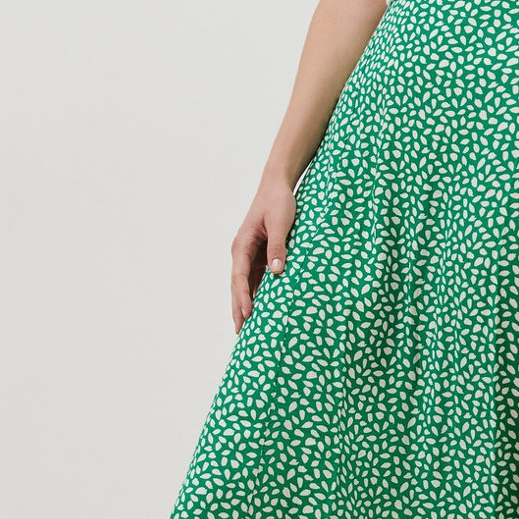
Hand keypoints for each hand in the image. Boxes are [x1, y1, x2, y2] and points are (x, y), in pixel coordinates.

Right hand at [230, 178, 297, 331]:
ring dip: (246, 304)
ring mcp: (250, 254)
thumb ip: (278, 248)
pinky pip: (256, 278)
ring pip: (245, 284)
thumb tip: (277, 273)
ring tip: (248, 327)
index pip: (239, 276)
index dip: (242, 297)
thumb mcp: (281, 224)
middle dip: (238, 308)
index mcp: (242, 245)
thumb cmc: (278, 202)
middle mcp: (242, 252)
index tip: (247, 314)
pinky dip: (256, 293)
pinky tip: (261, 308)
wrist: (277, 186)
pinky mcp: (260, 254)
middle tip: (240, 332)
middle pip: (237, 285)